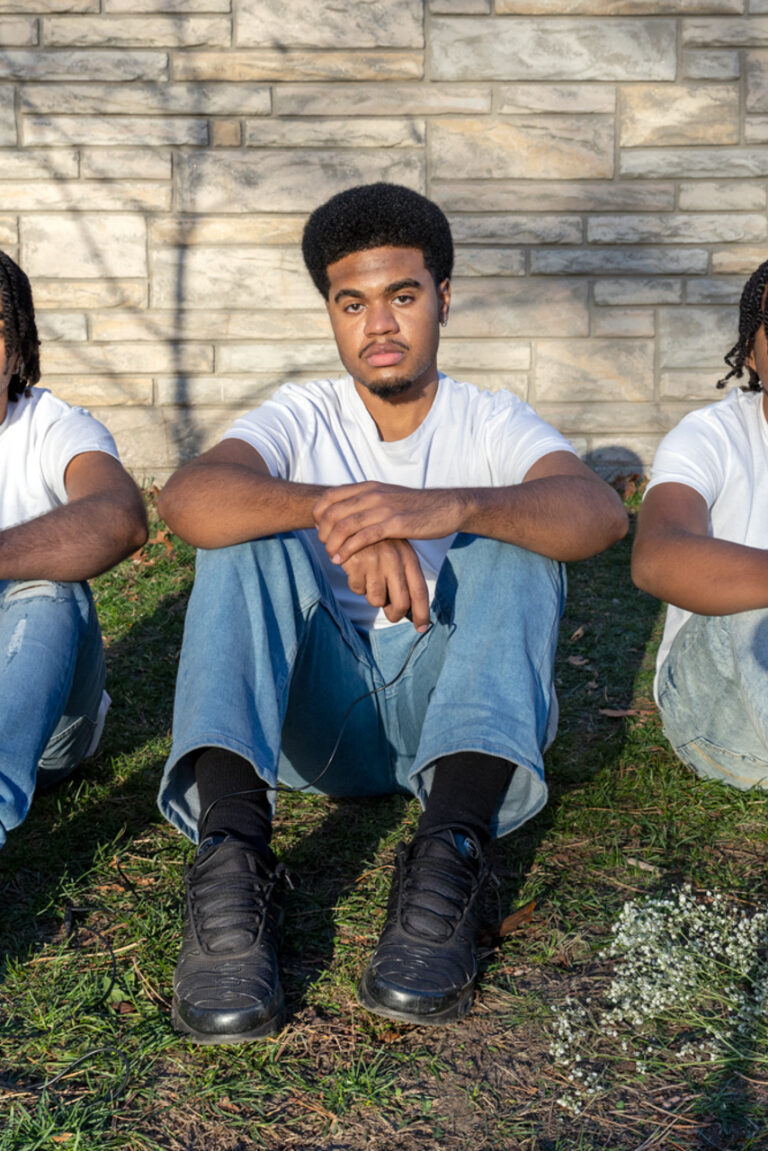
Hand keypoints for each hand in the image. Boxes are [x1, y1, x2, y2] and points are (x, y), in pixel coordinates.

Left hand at [314, 481, 463, 564]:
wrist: (446, 507)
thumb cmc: (416, 507)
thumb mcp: (387, 497)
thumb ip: (367, 502)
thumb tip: (347, 512)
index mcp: (368, 487)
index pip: (329, 496)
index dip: (318, 514)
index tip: (321, 529)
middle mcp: (372, 494)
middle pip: (332, 512)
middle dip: (323, 533)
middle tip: (325, 546)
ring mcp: (383, 508)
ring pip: (344, 526)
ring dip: (332, 544)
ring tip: (331, 556)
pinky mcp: (394, 524)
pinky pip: (362, 538)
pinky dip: (347, 550)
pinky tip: (341, 560)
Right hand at [341, 538, 430, 630]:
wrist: (350, 519)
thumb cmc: (377, 542)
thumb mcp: (397, 552)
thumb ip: (404, 577)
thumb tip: (407, 610)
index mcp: (408, 558)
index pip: (420, 591)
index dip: (422, 613)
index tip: (422, 628)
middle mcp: (395, 560)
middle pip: (401, 602)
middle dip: (395, 614)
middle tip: (391, 615)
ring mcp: (376, 562)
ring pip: (376, 599)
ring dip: (372, 597)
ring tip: (369, 581)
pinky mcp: (357, 563)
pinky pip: (358, 589)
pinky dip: (357, 585)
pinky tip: (356, 570)